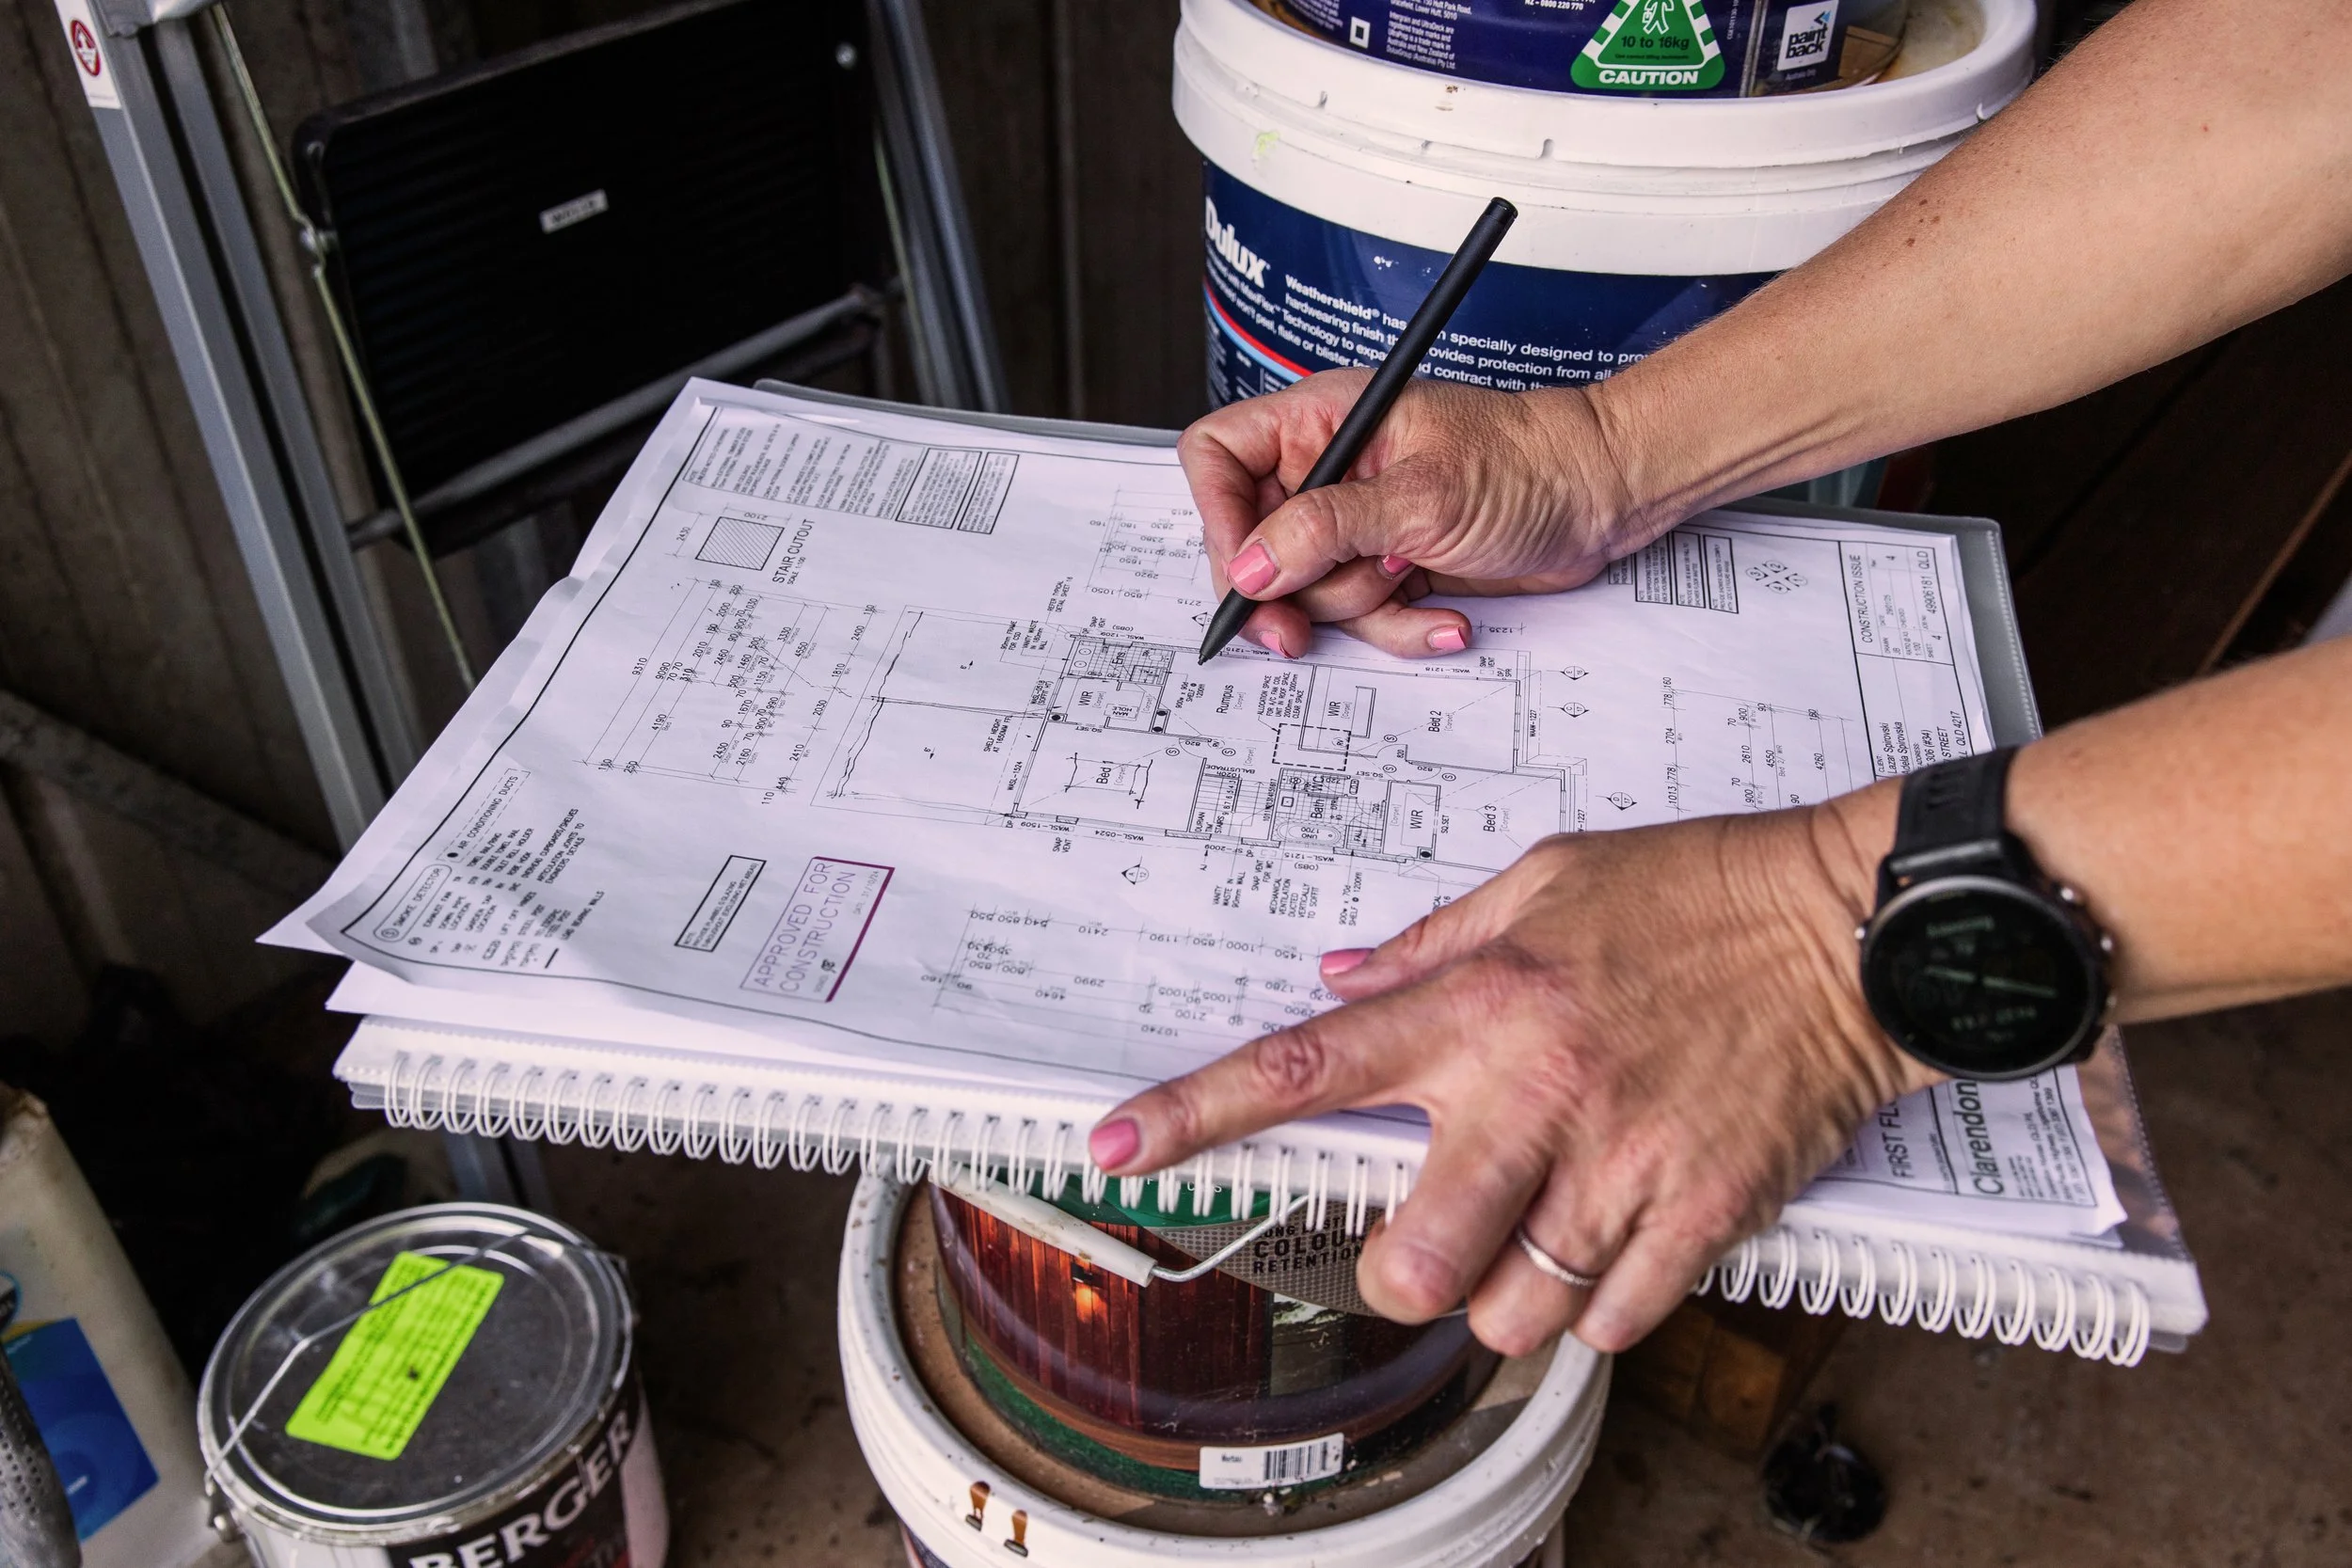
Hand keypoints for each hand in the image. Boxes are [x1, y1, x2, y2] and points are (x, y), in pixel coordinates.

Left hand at [1086, 792, 1934, 1354]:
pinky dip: (1597, 1311)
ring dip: (1503, 1300)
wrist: (1857, 924)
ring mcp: (1622, 1163)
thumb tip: (1340, 979)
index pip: (1306, 1066)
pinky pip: (1612, 1324)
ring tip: (1534, 1240)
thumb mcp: (1549, 878)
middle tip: (1423, 1244)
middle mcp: (1536, 1093)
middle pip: (1411, 1259)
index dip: (1197, 1114)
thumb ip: (1433, 942)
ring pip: (1510, 1312)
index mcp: (1482, 1003)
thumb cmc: (1702, 890)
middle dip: (1398, 1276)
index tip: (1119, 1145)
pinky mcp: (1704, 1211)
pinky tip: (1614, 1247)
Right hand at [1179, 373, 1647, 659]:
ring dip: (1358, 608)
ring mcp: (1360, 524)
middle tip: (1297, 628)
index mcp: (1323, 422)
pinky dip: (1400, 627)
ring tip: (1410, 580)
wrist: (1605, 495)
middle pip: (1252, 541)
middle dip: (1283, 591)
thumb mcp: (1420, 498)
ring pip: (1309, 590)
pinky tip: (1442, 615)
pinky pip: (1363, 616)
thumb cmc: (1530, 461)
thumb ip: (1326, 530)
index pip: (1220, 456)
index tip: (1243, 570)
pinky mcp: (1392, 566)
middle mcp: (1332, 470)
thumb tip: (1250, 565)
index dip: (1216, 514)